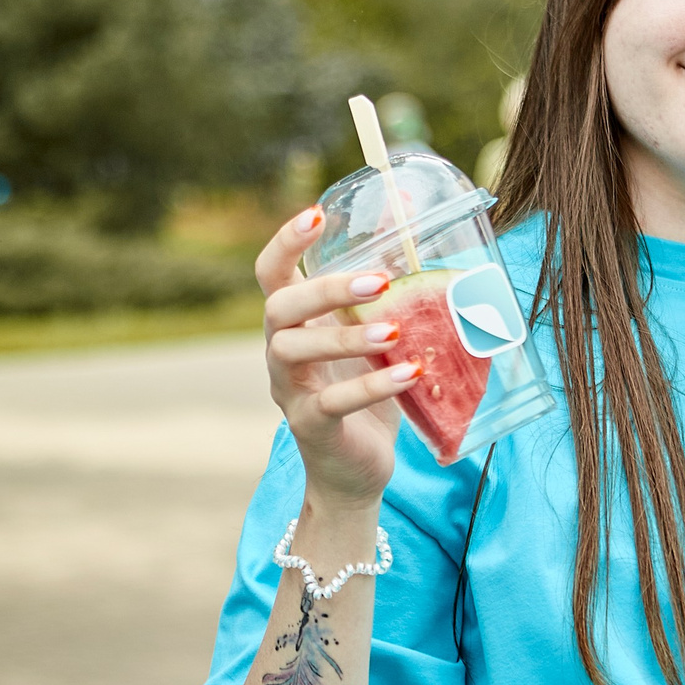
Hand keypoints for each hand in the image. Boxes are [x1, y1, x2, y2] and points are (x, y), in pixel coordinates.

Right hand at [258, 207, 417, 509]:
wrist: (354, 470)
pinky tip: (411, 373)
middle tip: (376, 280)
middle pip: (278, 307)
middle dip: (324, 289)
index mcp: (293, 323)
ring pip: (293, 352)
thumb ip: (383, 296)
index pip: (271, 273)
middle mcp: (280, 351)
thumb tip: (414, 230)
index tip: (317, 214)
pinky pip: (333, 402)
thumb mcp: (372, 336)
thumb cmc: (363, 391)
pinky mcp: (312, 426)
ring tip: (395, 330)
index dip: (286, 241)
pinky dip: (372, 386)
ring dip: (346, 337)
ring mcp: (291, 390)